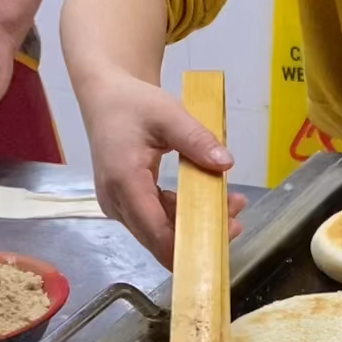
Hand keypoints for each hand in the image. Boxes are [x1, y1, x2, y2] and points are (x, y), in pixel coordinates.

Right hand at [81, 70, 245, 266]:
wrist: (105, 98)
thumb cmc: (132, 103)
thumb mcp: (169, 114)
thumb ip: (197, 140)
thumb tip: (225, 164)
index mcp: (124, 180)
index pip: (156, 230)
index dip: (187, 244)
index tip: (221, 238)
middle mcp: (116, 200)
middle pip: (159, 237)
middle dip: (199, 234)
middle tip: (236, 218)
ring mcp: (118, 204)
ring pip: (158, 231)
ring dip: (194, 224)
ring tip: (230, 204)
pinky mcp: (125, 203)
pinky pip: (155, 219)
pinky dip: (183, 214)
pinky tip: (209, 200)